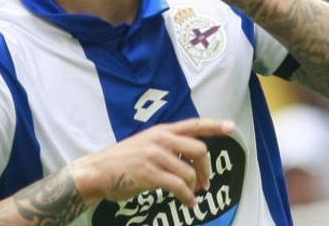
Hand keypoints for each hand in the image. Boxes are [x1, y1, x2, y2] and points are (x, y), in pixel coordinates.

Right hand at [71, 118, 234, 206]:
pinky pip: (179, 186)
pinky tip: (189, 204)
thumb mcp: (146, 143)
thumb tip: (191, 158)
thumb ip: (167, 145)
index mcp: (162, 131)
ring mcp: (155, 156)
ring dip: (194, 187)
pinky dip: (188, 197)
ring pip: (189, 172)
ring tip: (192, 195)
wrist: (96, 172)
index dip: (214, 125)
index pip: (194, 124)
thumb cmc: (122, 161)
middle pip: (199, 150)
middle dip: (206, 169)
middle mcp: (161, 139)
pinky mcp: (150, 174)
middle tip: (205, 183)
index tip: (231, 127)